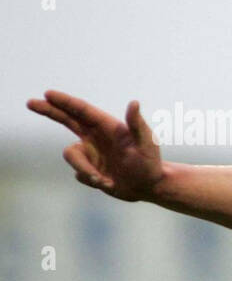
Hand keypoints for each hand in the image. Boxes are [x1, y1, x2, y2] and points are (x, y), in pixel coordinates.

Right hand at [27, 91, 165, 201]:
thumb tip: (134, 102)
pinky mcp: (88, 169)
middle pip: (66, 120)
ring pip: (71, 156)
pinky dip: (93, 180)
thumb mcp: (147, 144)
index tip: (48, 94)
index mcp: (108, 126)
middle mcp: (95, 137)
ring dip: (85, 169)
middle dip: (48, 111)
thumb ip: (138, 124)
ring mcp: (90, 153)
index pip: (82, 110)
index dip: (65, 102)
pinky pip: (79, 174)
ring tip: (106, 181)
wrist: (150, 186)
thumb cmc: (151, 163)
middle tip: (30, 103)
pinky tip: (109, 183)